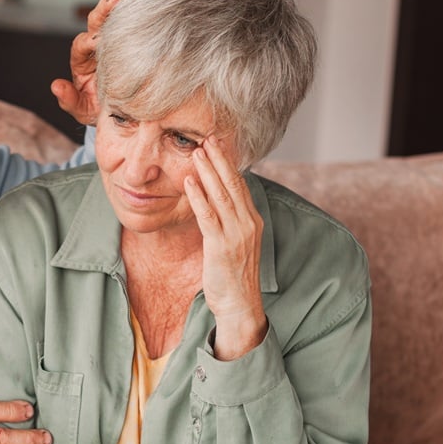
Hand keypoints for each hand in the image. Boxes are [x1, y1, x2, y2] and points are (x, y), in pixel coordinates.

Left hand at [51, 0, 132, 125]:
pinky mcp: (129, 36)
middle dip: (104, 10)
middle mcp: (95, 45)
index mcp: (81, 60)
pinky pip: (129, 16)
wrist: (123, 111)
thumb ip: (69, 100)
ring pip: (111, 14)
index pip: (81, 44)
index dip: (89, 41)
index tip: (99, 42)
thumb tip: (55, 86)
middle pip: (95, 22)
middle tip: (115, 0)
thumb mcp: (83, 109)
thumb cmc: (99, 109)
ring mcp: (112, 38)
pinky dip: (133, 2)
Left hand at [184, 137, 267, 359]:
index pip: (240, 186)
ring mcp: (237, 234)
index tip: (218, 145)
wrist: (240, 305)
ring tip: (196, 152)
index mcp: (252, 221)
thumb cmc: (234, 276)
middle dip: (219, 159)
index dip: (228, 164)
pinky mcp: (222, 247)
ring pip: (221, 195)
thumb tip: (215, 205)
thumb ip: (229, 222)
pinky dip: (199, 197)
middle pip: (232, 184)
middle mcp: (248, 223)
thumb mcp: (235, 244)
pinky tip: (190, 182)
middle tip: (207, 138)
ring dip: (207, 172)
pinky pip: (209, 216)